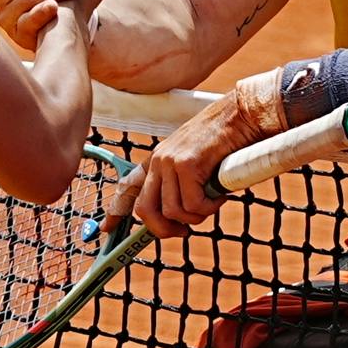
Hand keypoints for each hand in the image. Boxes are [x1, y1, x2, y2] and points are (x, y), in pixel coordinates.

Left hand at [112, 77, 280, 237]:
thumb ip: (183, 184)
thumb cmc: (226, 142)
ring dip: (195, 218)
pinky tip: (220, 195)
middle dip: (163, 229)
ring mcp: (171, 162)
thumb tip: (181, 215)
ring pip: (172, 211)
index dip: (116, 210)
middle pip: (145, 209)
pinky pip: (193, 205)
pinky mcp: (187, 164)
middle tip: (183, 231)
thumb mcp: (197, 163)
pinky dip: (209, 208)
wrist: (241, 115)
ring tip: (211, 204)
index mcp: (158, 160)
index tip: (106, 228)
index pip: (129, 186)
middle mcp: (159, 160)